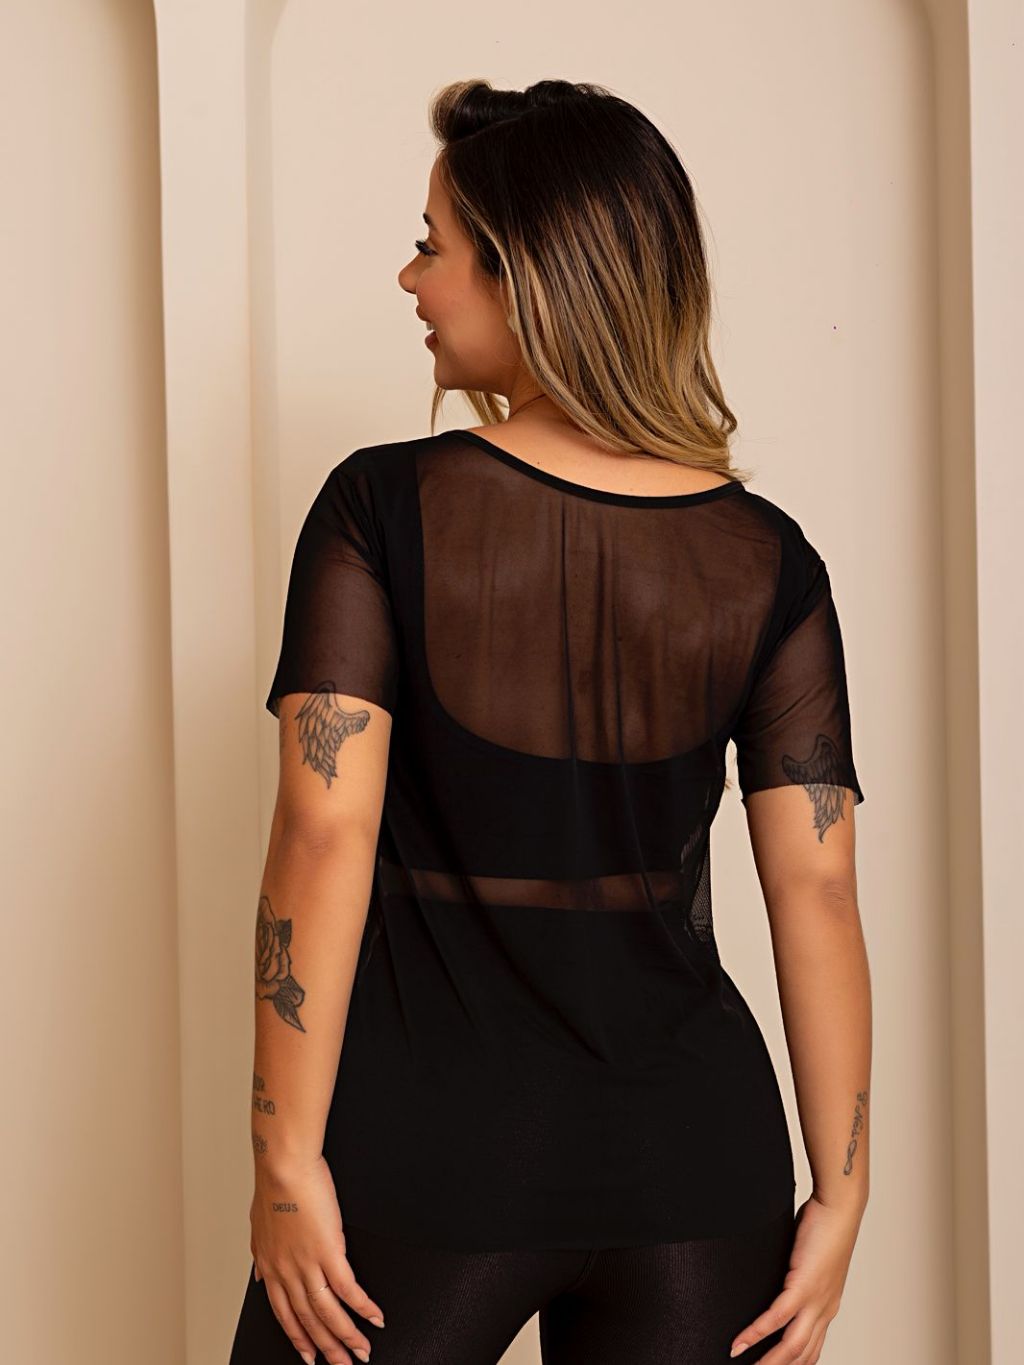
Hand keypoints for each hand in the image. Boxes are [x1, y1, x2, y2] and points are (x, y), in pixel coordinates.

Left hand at [250, 1153, 385, 1364]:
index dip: (298, 1337)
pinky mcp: (329, 1251)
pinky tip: (374, 1318)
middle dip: (326, 1348)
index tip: (309, 1356)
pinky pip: (347, 1288)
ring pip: (327, 1313)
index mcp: (270, 1268)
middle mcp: (287, 1273)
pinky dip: (362, 1307)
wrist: (283, 1166)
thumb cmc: (273, 1186)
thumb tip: (258, 1274)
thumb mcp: (258, 1226)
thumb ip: (260, 1254)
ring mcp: (307, 1265)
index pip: (284, 1314)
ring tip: (362, 1352)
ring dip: (346, 1337)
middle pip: (308, 1321)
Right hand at [728, 1192, 865, 1362]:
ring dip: (767, 1362)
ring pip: (791, 1347)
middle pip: (802, 1356)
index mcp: (828, 1306)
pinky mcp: (803, 1286)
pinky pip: (776, 1319)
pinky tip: (740, 1343)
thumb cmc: (825, 1226)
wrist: (839, 1208)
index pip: (812, 1349)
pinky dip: (755, 1334)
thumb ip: (797, 1276)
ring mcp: (816, 1301)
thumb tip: (778, 1281)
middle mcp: (825, 1310)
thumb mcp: (811, 1261)